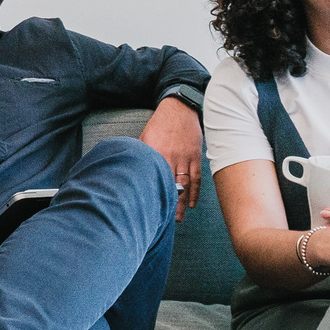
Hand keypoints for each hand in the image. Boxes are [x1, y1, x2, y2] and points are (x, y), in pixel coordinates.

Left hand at [139, 97, 202, 220]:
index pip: (153, 177)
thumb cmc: (159, 124)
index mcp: (155, 152)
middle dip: (168, 204)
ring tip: (178, 218)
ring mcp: (185, 157)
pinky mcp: (195, 156)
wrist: (179, 108)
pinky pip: (196, 177)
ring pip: (184, 184)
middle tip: (165, 221)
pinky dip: (195, 192)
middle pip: (169, 185)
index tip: (148, 209)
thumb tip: (132, 170)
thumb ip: (141, 154)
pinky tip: (191, 203)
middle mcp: (170, 156)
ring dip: (181, 203)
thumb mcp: (144, 137)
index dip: (152, 194)